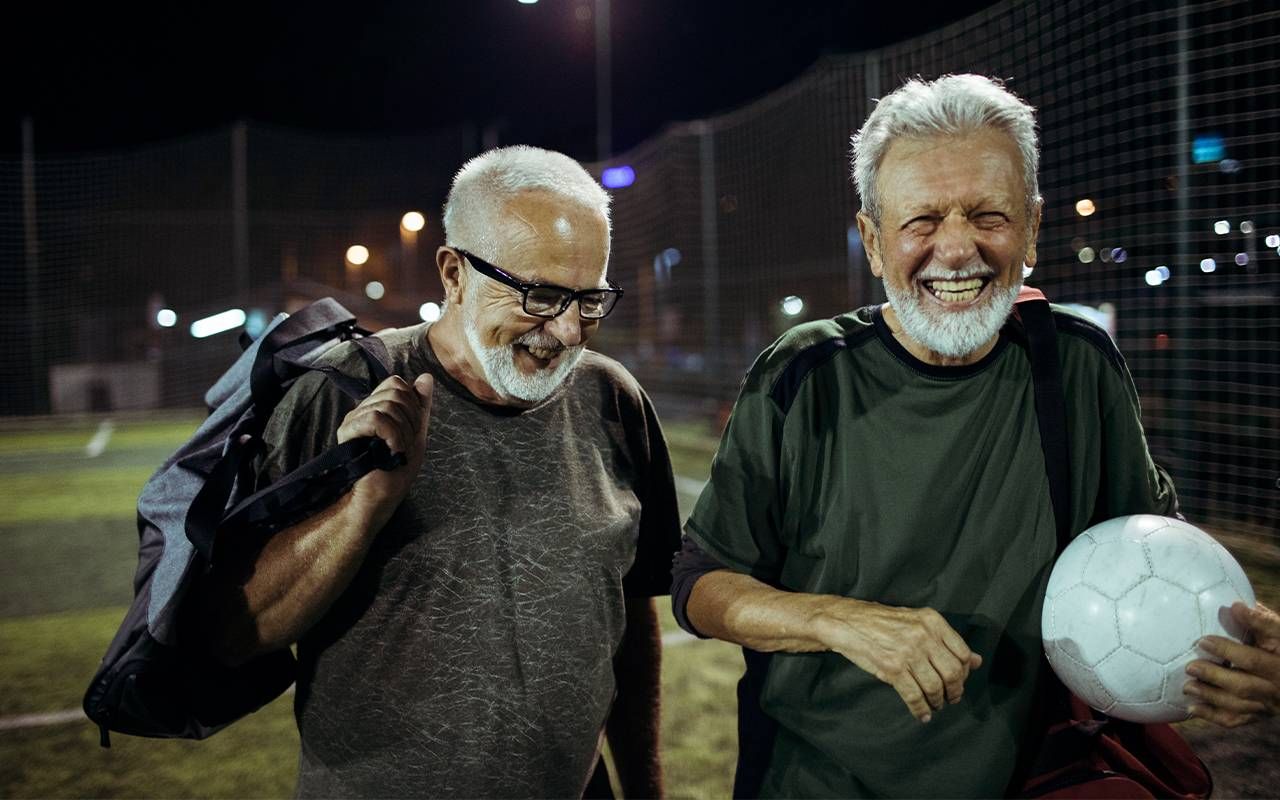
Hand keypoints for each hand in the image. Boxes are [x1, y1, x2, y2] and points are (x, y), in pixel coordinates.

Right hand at [337, 373, 433, 513]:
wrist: (378, 500)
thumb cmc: (395, 473)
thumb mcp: (416, 435)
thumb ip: (420, 406)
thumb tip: (426, 376)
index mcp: (377, 408)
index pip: (396, 383)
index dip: (412, 404)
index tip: (411, 431)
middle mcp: (363, 409)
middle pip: (396, 391)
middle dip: (410, 419)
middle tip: (403, 444)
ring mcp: (353, 419)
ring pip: (388, 405)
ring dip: (403, 432)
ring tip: (396, 451)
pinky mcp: (347, 431)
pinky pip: (377, 418)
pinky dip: (392, 436)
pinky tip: (390, 451)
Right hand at [812, 599, 982, 723]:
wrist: (847, 623)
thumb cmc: (882, 624)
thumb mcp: (917, 623)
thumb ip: (946, 641)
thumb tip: (977, 661)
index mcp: (932, 621)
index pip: (963, 653)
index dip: (964, 673)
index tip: (958, 682)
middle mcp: (924, 635)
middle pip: (953, 673)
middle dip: (955, 691)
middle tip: (950, 699)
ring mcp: (908, 652)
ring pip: (935, 687)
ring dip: (938, 702)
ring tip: (935, 705)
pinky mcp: (893, 668)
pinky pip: (915, 696)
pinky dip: (921, 709)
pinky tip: (922, 714)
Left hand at [1184, 601, 1279, 726]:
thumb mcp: (1279, 633)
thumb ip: (1261, 621)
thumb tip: (1235, 606)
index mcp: (1279, 662)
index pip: (1253, 658)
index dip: (1227, 650)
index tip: (1202, 640)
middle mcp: (1275, 686)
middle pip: (1243, 685)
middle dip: (1215, 677)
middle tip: (1190, 667)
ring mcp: (1268, 704)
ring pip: (1238, 704)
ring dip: (1211, 696)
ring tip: (1187, 687)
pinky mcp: (1259, 715)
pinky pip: (1236, 720)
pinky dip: (1213, 716)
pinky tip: (1192, 708)